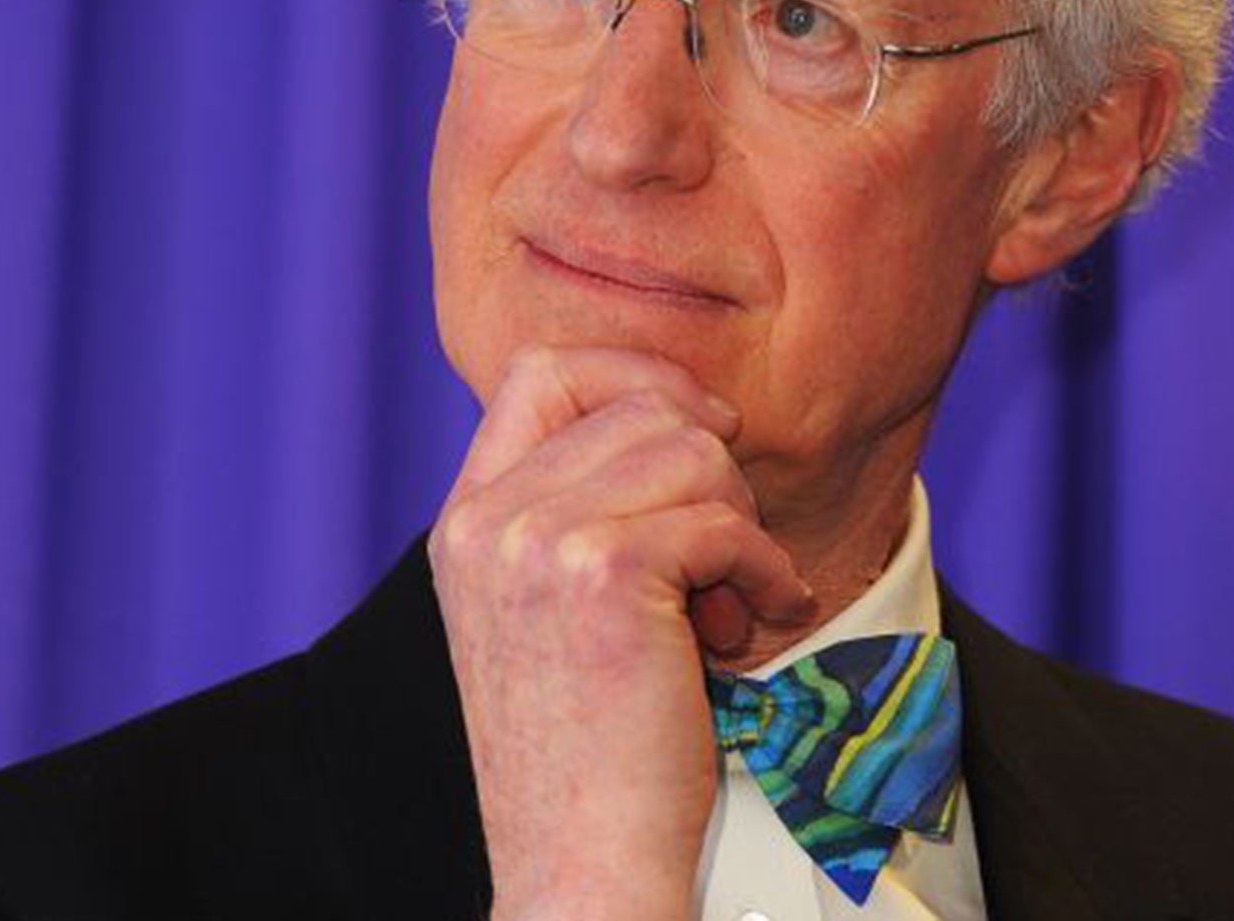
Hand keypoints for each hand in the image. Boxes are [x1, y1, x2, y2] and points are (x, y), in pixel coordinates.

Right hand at [428, 345, 814, 920]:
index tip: (698, 429)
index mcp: (467, 522)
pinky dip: (766, 569)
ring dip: (741, 526)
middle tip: (722, 556)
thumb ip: (583, 512)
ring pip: (692, 453)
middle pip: (640, 404)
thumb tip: (691, 416)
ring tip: (730, 606)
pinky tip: (764, 619)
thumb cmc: (592, 751)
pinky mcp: (604, 575)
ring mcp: (537, 542)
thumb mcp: (555, 610)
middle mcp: (488, 521)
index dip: (635, 375)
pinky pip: (724, 522)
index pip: (541, 369)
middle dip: (710, 472)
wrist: (582, 865)